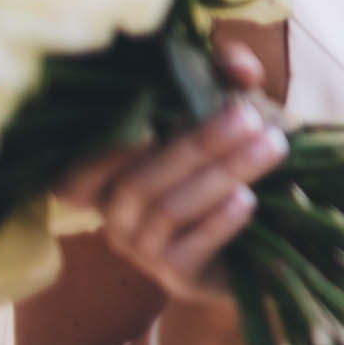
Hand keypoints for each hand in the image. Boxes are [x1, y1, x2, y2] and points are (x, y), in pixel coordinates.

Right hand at [54, 93, 287, 303]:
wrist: (266, 239)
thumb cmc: (229, 165)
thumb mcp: (221, 114)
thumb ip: (222, 78)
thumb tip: (241, 67)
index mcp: (110, 178)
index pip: (73, 175)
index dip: (100, 154)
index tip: (148, 123)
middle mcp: (115, 217)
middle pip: (139, 181)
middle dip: (197, 145)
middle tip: (249, 117)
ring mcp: (143, 250)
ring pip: (168, 210)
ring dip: (222, 174)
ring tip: (270, 147)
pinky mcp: (176, 277)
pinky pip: (190, 248)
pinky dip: (219, 222)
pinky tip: (248, 199)